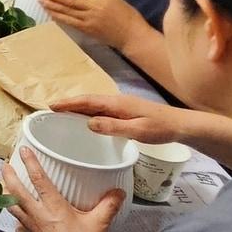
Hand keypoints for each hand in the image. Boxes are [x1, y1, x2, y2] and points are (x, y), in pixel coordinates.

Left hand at [3, 147, 122, 231]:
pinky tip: (18, 217)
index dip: (31, 162)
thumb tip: (119, 191)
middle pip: (17, 191)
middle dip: (8, 176)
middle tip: (5, 164)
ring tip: (4, 186)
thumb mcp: (99, 223)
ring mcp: (30, 228)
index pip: (39, 179)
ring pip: (13, 207)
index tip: (23, 150)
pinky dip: (16, 219)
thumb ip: (109, 204)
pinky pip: (18, 226)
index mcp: (54, 207)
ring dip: (7, 195)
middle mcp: (38, 215)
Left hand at [39, 0, 144, 49]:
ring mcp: (88, 21)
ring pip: (66, 12)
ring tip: (41, 2)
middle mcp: (93, 9)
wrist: (131, 35)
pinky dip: (59, 18)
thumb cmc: (126, 15)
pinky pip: (69, 22)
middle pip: (69, 1)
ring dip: (52, 7)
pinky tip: (51, 14)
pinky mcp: (86, 30)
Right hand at [50, 94, 187, 144]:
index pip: (87, 101)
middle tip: (50, 111)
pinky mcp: (125, 111)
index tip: (51, 106)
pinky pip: (101, 110)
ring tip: (62, 115)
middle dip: (68, 104)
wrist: (182, 125)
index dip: (69, 103)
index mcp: (117, 104)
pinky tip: (86, 120)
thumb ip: (113, 127)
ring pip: (94, 105)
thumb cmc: (161, 128)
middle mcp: (117, 101)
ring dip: (77, 108)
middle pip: (88, 101)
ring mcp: (121, 106)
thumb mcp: (137, 131)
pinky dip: (88, 112)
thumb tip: (88, 123)